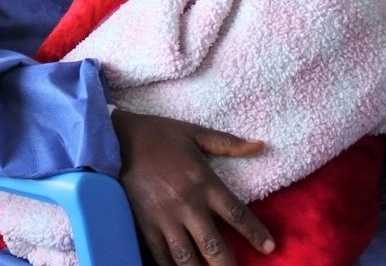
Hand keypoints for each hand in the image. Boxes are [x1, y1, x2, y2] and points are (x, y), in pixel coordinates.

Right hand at [111, 110, 274, 265]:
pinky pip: (160, 255)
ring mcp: (164, 218)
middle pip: (213, 246)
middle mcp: (187, 204)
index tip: (269, 248)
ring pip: (187, 257)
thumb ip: (229, 143)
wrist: (116, 139)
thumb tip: (260, 146)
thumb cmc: (159, 134)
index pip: (236, 214)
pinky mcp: (144, 224)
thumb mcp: (195, 133)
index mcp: (204, 182)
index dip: (255, 233)